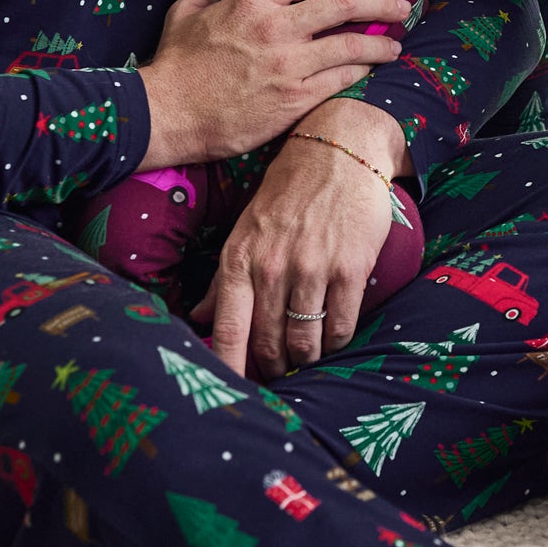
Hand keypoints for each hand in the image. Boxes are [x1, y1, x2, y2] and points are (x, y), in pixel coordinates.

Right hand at [137, 0, 406, 170]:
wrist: (166, 115)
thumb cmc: (175, 63)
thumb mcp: (186, 9)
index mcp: (254, 0)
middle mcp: (277, 27)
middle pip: (344, 3)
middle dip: (381, 2)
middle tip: (402, 5)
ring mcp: (289, 65)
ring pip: (351, 44)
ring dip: (380, 42)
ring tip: (396, 44)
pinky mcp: (294, 99)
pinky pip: (340, 79)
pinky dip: (360, 71)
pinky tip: (369, 69)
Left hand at [193, 105, 404, 376]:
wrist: (340, 148)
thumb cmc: (289, 189)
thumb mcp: (247, 227)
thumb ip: (225, 278)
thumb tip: (196, 318)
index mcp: (240, 257)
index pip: (227, 331)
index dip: (227, 371)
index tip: (229, 398)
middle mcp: (273, 266)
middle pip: (268, 344)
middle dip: (273, 365)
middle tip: (280, 368)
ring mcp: (313, 268)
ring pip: (305, 343)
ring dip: (306, 357)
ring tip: (307, 353)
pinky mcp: (351, 268)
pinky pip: (341, 327)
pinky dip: (338, 340)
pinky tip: (335, 333)